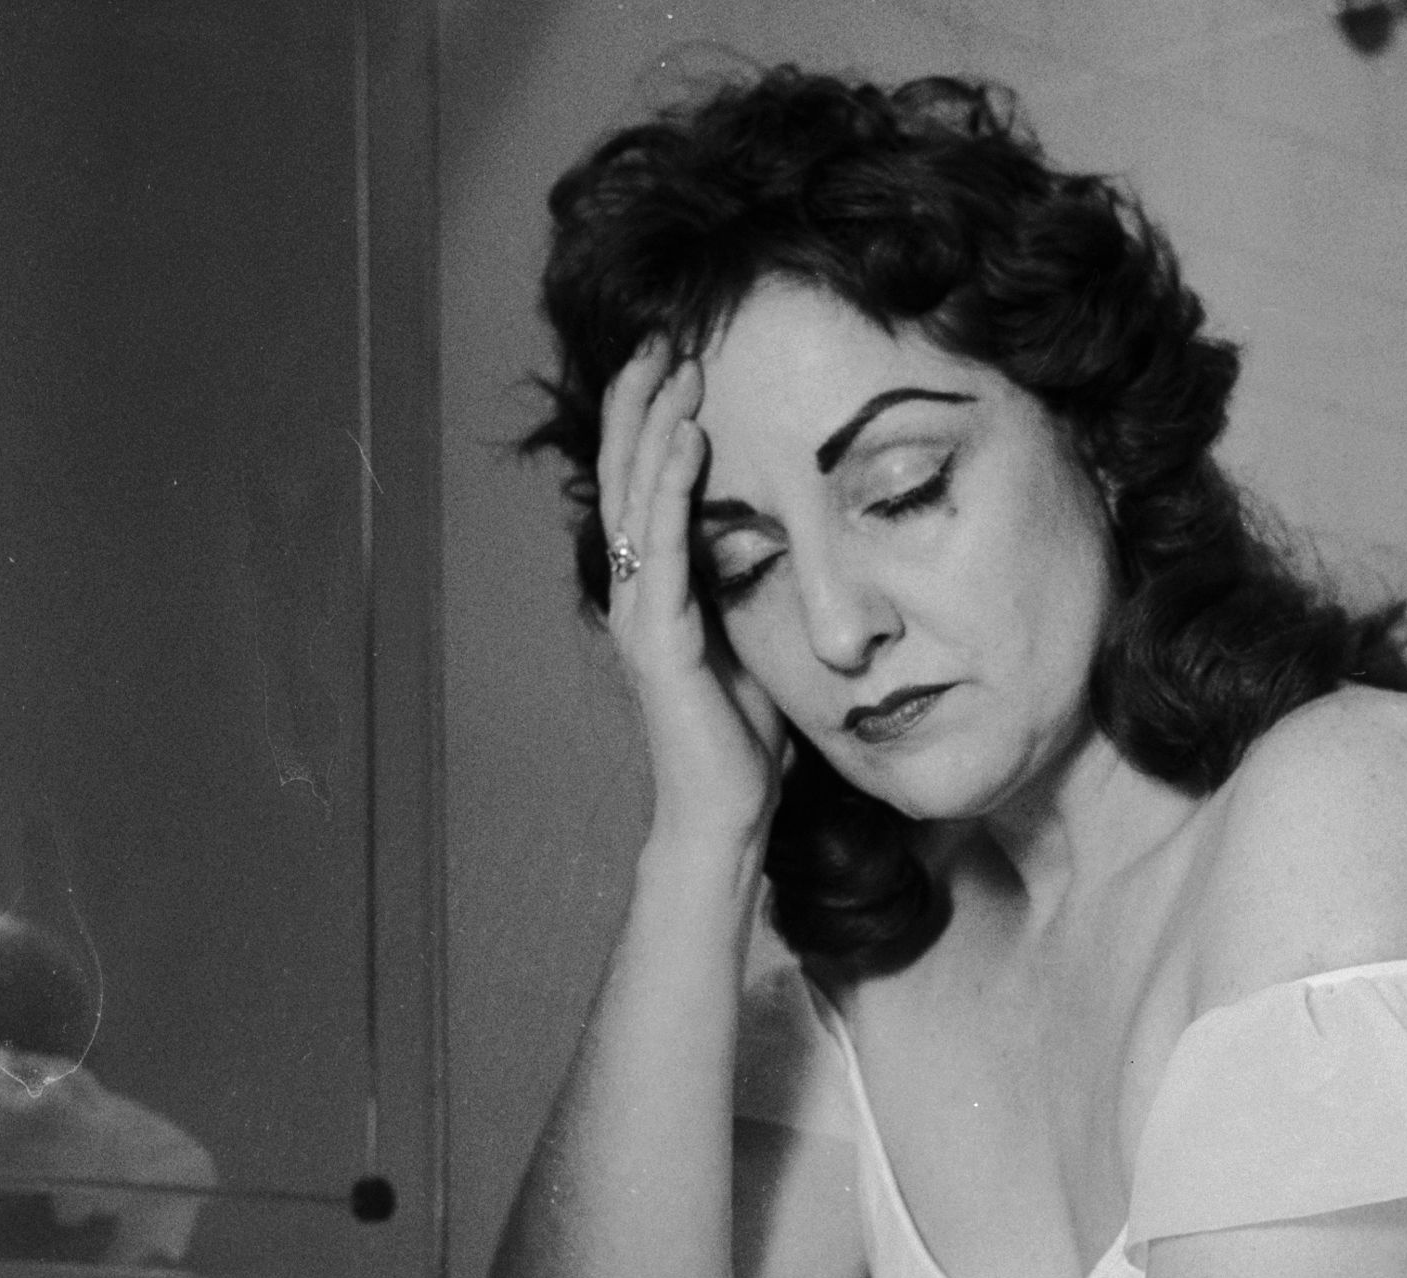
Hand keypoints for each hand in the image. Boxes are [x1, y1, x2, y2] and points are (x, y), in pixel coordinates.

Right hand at [598, 342, 789, 845]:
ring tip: (680, 366)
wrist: (728, 813)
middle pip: (627, 474)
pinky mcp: (659, 640)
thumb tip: (780, 535)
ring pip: (637, 498)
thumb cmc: (744, 737)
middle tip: (670, 335)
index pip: (644, 484)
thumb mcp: (751, 639)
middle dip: (645, 401)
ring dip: (656, 426)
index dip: (651, 418)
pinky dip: (674, 489)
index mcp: (657, 587)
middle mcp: (637, 590)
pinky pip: (663, 548)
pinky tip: (690, 440)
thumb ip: (747, 586)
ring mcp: (641, 613)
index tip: (677, 357)